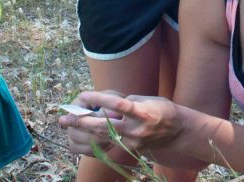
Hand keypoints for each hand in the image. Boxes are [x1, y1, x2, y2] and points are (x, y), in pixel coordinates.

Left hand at [59, 91, 183, 153]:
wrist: (178, 131)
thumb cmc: (161, 109)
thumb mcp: (145, 99)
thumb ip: (125, 102)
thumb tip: (104, 105)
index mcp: (142, 112)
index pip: (117, 105)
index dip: (99, 99)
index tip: (83, 95)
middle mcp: (137, 129)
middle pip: (104, 125)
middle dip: (82, 121)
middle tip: (64, 117)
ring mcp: (133, 141)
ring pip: (103, 137)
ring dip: (82, 132)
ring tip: (67, 127)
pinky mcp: (131, 149)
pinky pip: (109, 145)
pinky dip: (94, 140)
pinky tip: (80, 138)